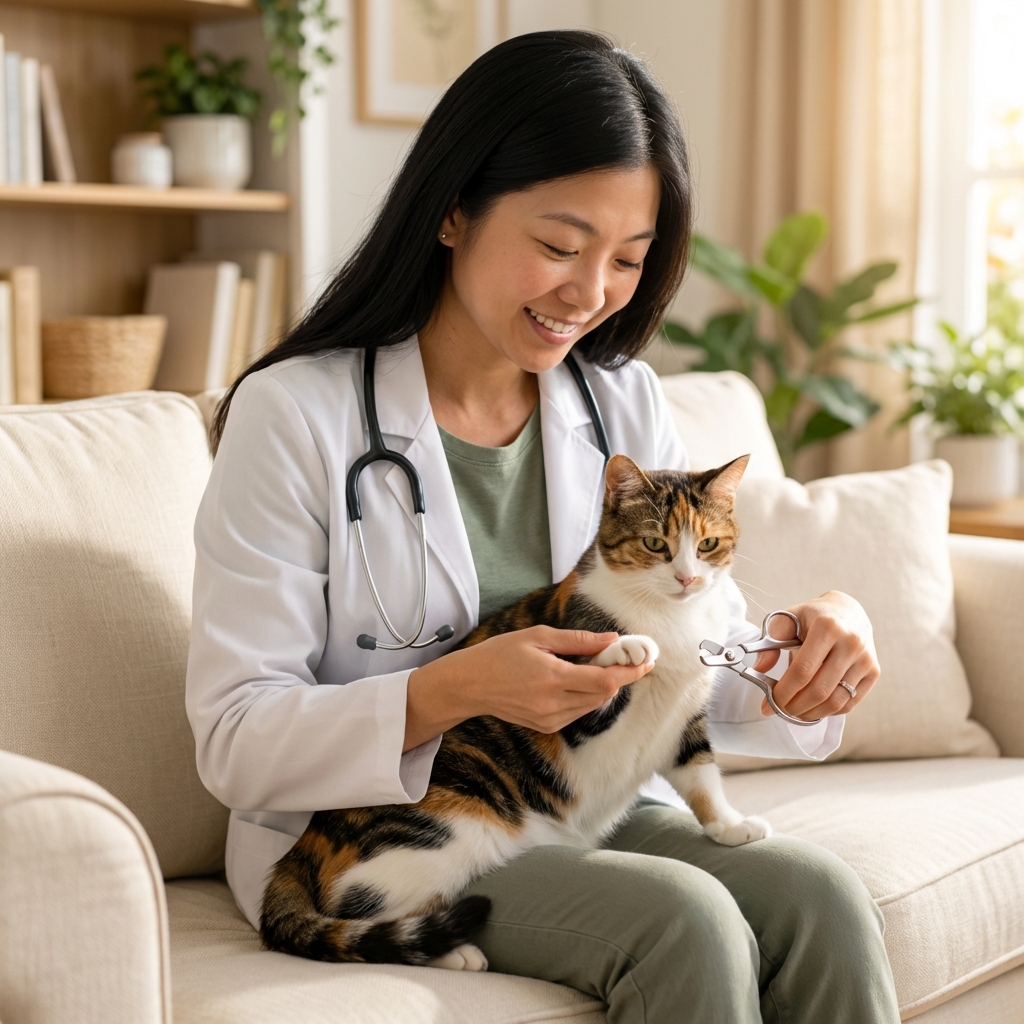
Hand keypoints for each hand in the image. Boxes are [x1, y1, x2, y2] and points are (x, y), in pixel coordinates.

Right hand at [404, 626, 654, 749]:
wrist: (470, 685)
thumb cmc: (499, 655)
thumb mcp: (538, 637)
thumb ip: (578, 641)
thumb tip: (610, 639)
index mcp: (553, 678)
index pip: (605, 680)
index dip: (630, 672)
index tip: (646, 661)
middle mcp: (554, 703)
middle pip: (604, 694)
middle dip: (619, 675)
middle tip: (624, 656)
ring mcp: (550, 718)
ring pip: (593, 704)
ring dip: (602, 685)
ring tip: (597, 664)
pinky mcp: (546, 725)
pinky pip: (578, 711)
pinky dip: (585, 695)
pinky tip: (576, 679)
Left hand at [753, 591, 878, 721]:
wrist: (848, 611)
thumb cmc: (812, 617)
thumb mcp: (787, 619)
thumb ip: (769, 643)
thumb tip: (759, 669)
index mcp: (827, 627)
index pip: (802, 670)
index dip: (783, 692)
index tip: (768, 703)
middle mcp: (851, 643)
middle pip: (819, 690)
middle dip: (795, 707)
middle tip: (779, 710)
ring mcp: (866, 659)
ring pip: (836, 701)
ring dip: (811, 713)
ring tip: (794, 713)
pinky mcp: (874, 671)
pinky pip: (850, 702)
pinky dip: (829, 712)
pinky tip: (814, 708)